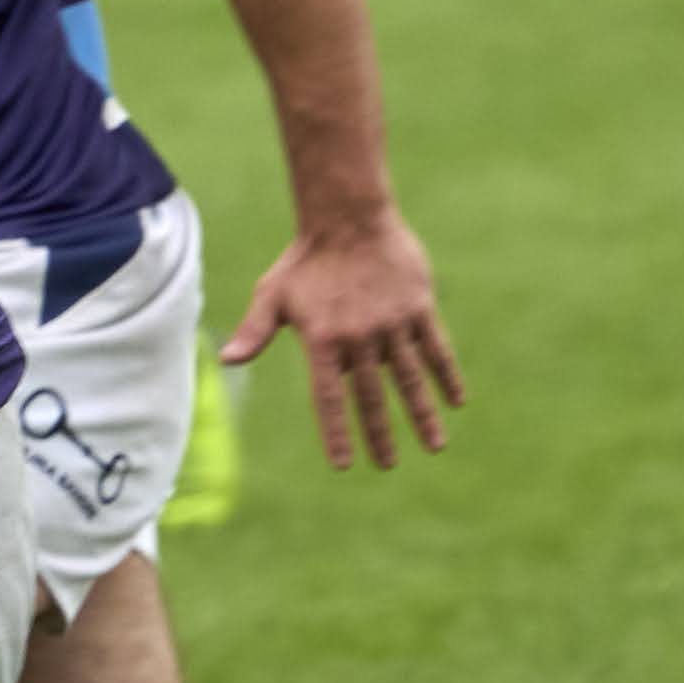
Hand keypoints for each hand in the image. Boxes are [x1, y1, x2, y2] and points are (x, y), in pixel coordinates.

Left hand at [221, 210, 463, 472]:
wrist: (347, 218)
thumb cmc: (305, 260)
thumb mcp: (272, 294)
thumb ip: (254, 331)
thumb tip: (226, 361)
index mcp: (322, 340)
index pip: (329, 398)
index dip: (337, 432)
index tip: (345, 464)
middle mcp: (359, 337)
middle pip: (372, 396)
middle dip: (380, 434)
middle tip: (388, 465)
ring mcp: (392, 323)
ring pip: (411, 378)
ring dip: (423, 415)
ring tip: (434, 447)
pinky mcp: (418, 308)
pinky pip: (436, 349)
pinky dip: (447, 375)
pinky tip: (457, 401)